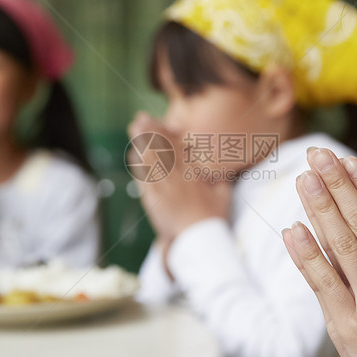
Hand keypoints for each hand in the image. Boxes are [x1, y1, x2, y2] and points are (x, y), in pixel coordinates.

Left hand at [128, 111, 231, 247]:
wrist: (198, 238)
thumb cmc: (213, 218)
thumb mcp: (223, 194)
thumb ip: (220, 180)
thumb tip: (222, 172)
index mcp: (194, 171)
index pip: (179, 146)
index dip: (169, 133)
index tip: (165, 124)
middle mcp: (177, 174)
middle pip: (161, 146)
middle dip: (151, 130)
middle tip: (141, 118)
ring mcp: (163, 185)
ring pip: (150, 157)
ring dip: (141, 141)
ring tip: (134, 127)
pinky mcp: (152, 197)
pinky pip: (142, 175)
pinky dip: (138, 163)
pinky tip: (134, 154)